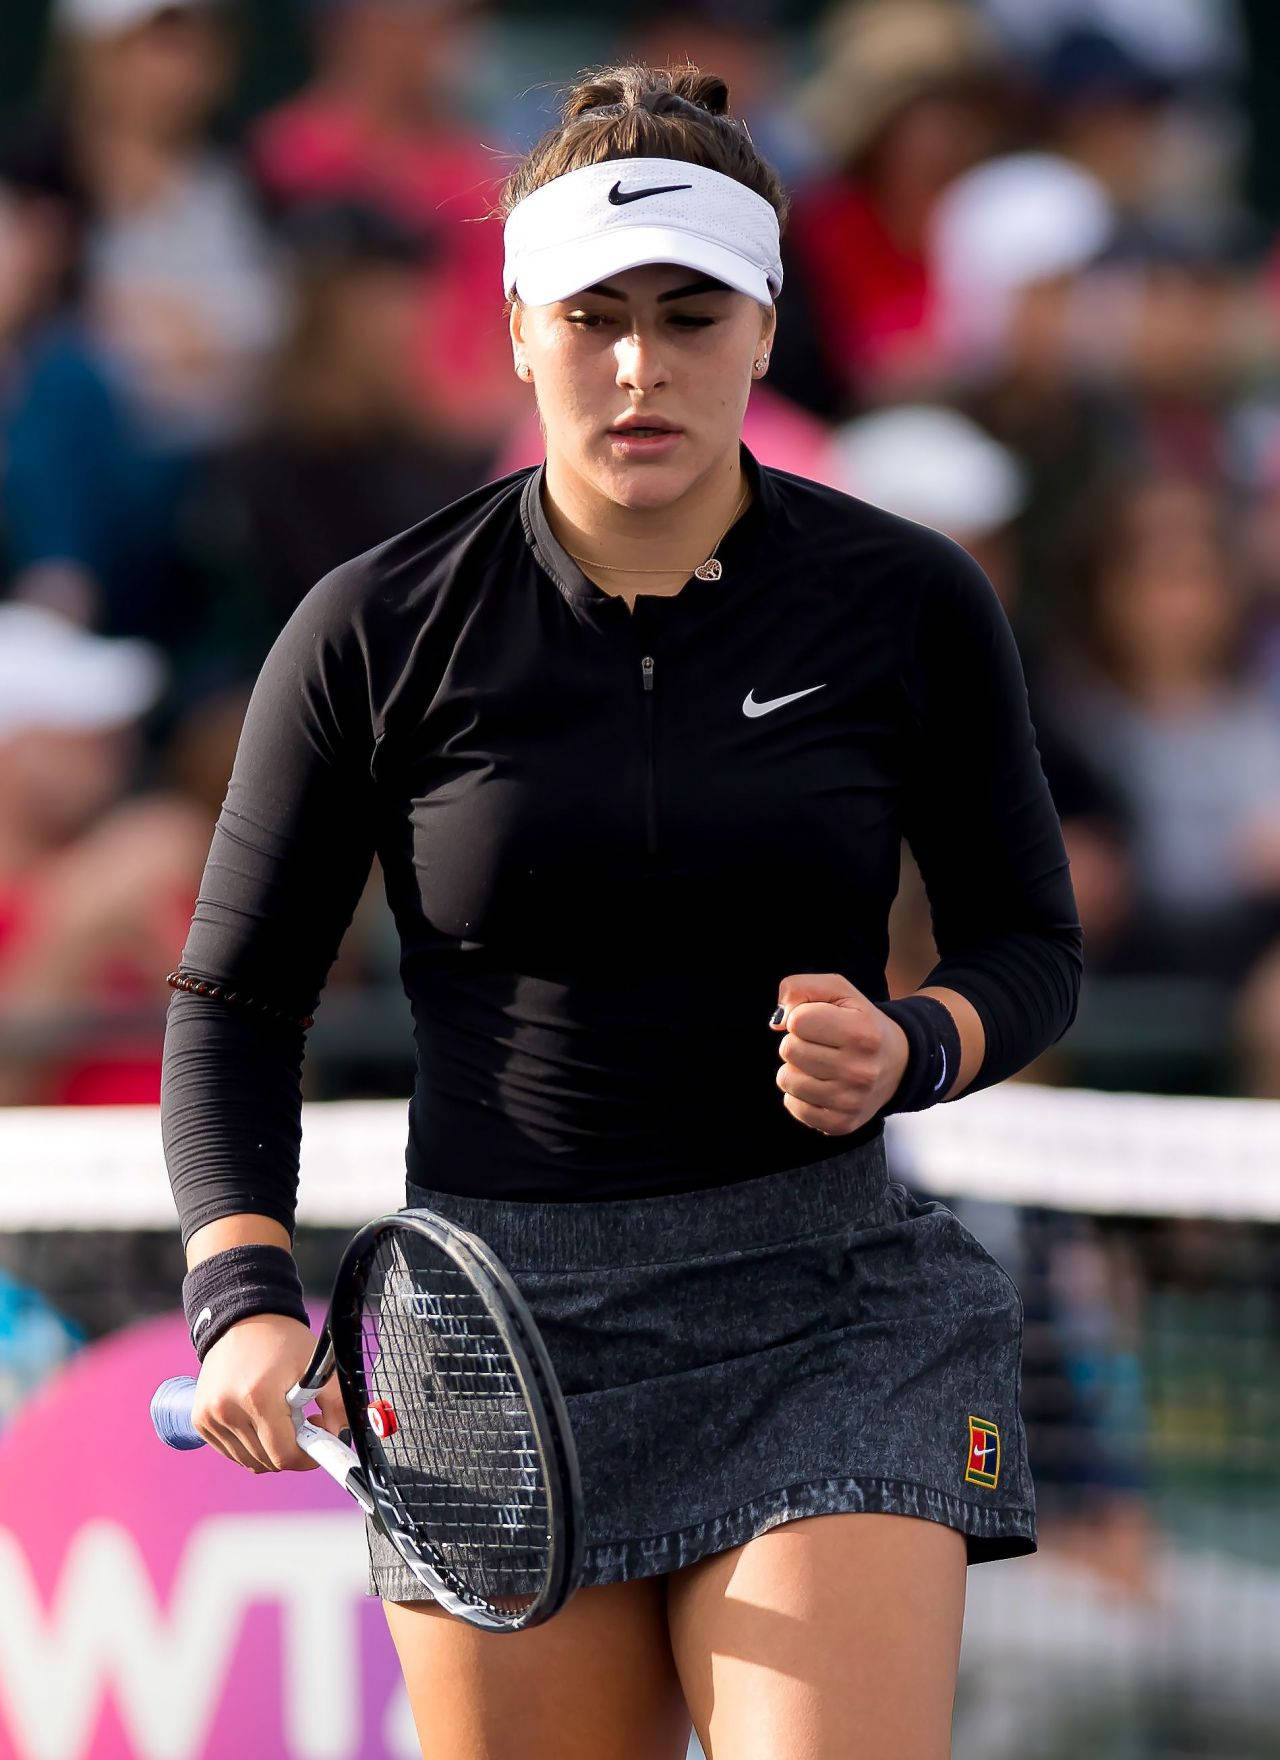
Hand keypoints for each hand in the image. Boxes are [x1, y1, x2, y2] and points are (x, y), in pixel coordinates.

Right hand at [190, 1314, 346, 1473]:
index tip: (317, 1446)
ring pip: (248, 1460)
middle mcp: (227, 1410)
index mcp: (258, 1397)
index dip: (306, 1457)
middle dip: (290, 1449)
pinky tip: (260, 1420)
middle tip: (302, 1423)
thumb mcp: (318, 1367)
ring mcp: (209, 1417)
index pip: (283, 1454)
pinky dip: (250, 1445)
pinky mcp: (200, 1420)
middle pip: (266, 1461)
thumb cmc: (283, 1341)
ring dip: (269, 1449)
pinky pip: (231, 1452)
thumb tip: (339, 1437)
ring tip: (281, 1418)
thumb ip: (336, 1404)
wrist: (244, 1319)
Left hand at [771, 972, 909, 1135]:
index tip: (820, 1022)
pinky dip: (799, 1095)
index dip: (802, 1017)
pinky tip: (820, 1085)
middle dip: (797, 1042)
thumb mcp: (838, 991)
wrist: (897, 1063)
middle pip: (789, 1050)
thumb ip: (800, 987)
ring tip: (820, 1064)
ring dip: (796, 1069)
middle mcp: (860, 1070)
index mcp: (861, 1032)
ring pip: (787, 1080)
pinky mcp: (842, 1123)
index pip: (797, 1021)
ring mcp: (851, 1101)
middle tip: (821, 1044)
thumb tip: (777, 1021)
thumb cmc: (861, 1022)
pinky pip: (793, 1107)